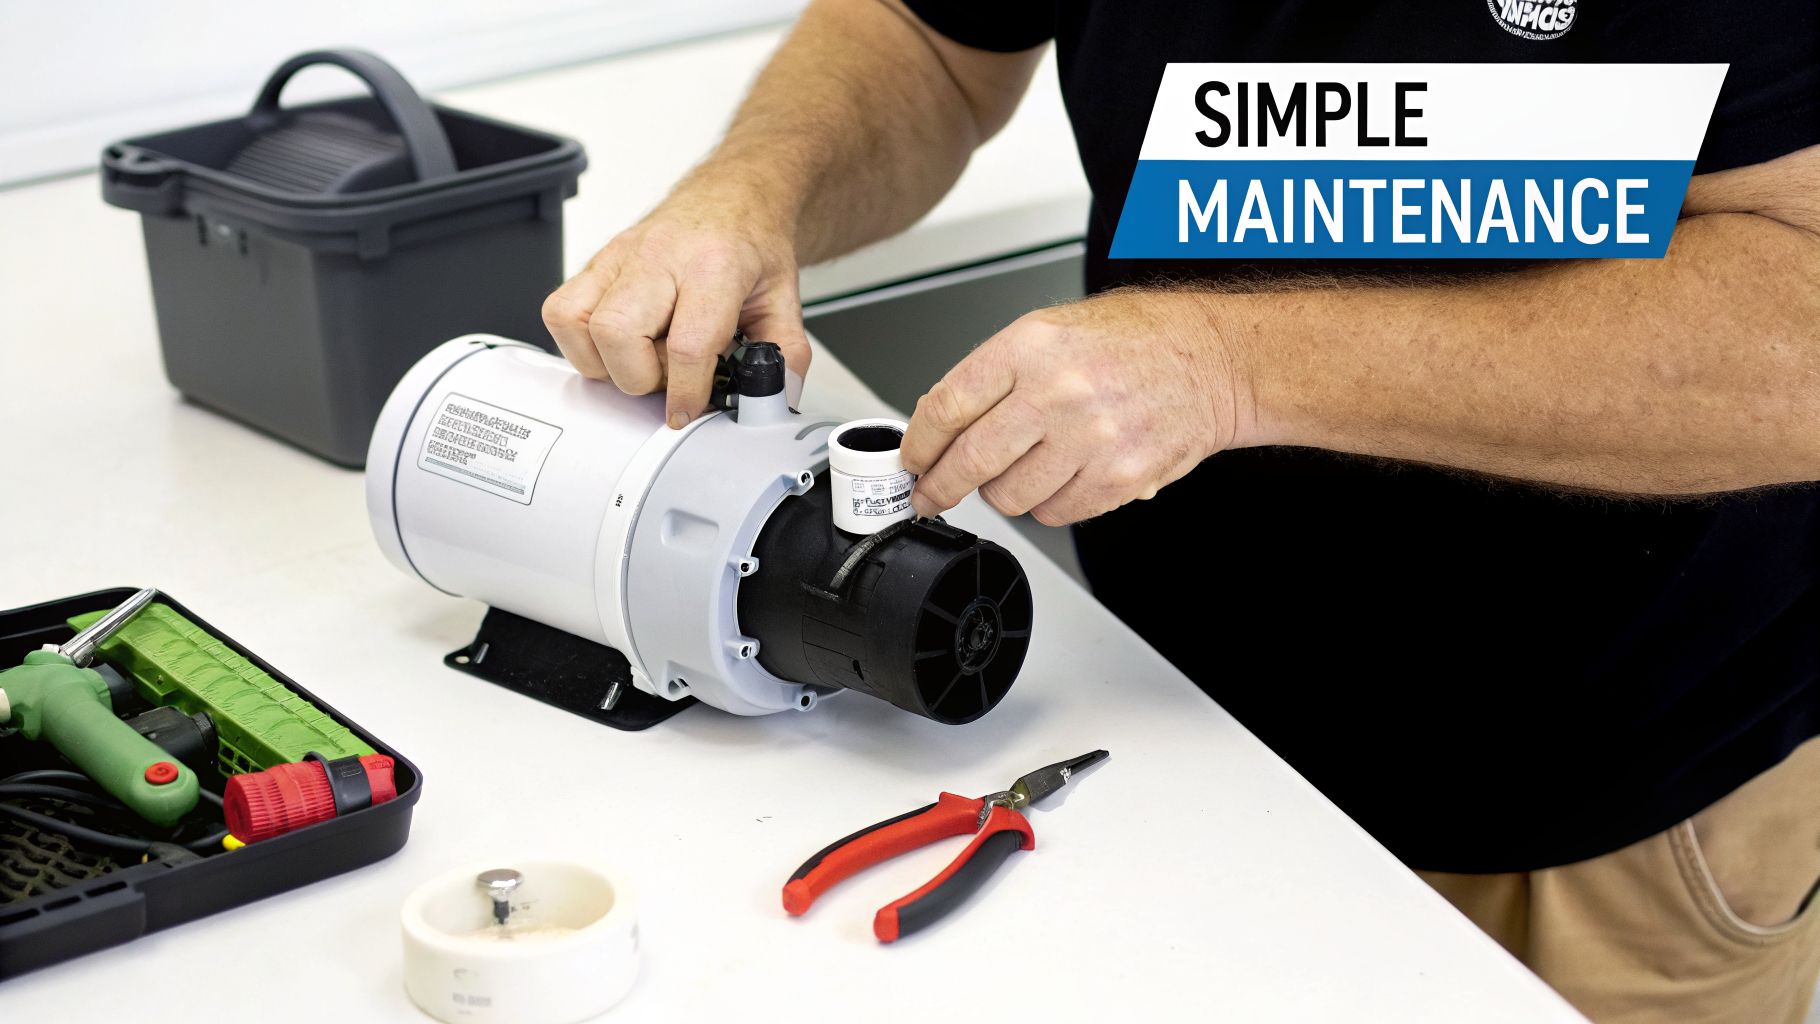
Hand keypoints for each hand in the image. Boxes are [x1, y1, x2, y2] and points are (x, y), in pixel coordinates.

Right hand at [541, 175, 809, 427]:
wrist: (731, 198)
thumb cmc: (749, 243)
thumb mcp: (784, 298)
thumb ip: (786, 353)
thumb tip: (777, 396)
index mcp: (713, 265)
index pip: (687, 343)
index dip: (685, 391)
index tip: (686, 411)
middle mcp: (658, 256)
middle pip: (617, 333)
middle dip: (639, 376)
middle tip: (669, 375)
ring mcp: (618, 256)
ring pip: (577, 323)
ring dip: (606, 361)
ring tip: (644, 357)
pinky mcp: (595, 262)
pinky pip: (561, 313)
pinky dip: (581, 343)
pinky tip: (619, 344)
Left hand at [899, 289, 1255, 524]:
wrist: (1210, 360)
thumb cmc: (1136, 340)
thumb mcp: (1052, 330)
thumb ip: (995, 375)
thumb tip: (941, 425)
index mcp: (1030, 347)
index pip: (947, 406)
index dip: (920, 443)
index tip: (912, 460)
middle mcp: (1057, 392)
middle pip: (969, 460)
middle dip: (941, 485)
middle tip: (933, 493)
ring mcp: (1089, 439)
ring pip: (1008, 497)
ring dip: (1003, 493)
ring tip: (1022, 470)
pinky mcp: (1117, 478)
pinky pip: (1054, 513)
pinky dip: (1047, 505)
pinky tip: (1061, 478)